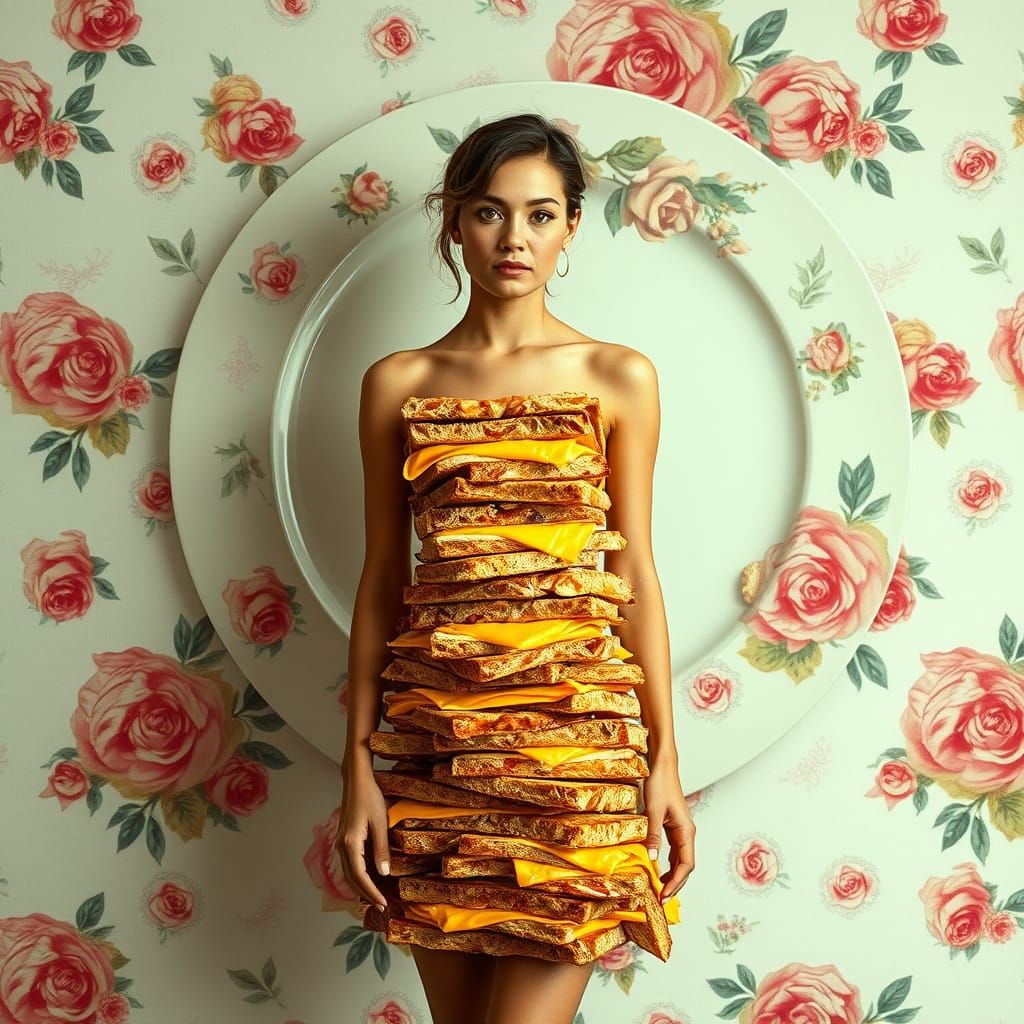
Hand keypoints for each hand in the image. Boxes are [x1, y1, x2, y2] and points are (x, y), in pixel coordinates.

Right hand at [337, 760, 391, 911]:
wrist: (356, 779)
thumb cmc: (369, 796)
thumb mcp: (380, 822)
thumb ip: (381, 848)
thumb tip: (384, 873)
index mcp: (350, 843)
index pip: (359, 876)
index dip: (371, 892)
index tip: (383, 903)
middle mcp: (341, 846)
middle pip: (351, 878)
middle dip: (366, 893)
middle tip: (382, 905)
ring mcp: (341, 842)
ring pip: (349, 872)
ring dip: (362, 885)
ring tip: (377, 895)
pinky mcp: (344, 838)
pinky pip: (350, 863)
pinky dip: (359, 874)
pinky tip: (371, 877)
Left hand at [642, 760, 694, 902]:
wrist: (662, 765)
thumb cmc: (659, 784)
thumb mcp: (653, 811)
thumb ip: (653, 835)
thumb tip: (652, 860)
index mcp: (687, 830)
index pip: (686, 865)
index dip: (676, 882)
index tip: (664, 895)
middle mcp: (688, 832)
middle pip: (686, 866)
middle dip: (676, 884)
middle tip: (662, 899)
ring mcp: (682, 830)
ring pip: (682, 860)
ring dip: (673, 875)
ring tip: (660, 889)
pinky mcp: (674, 826)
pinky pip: (676, 851)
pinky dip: (670, 863)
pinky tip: (660, 869)